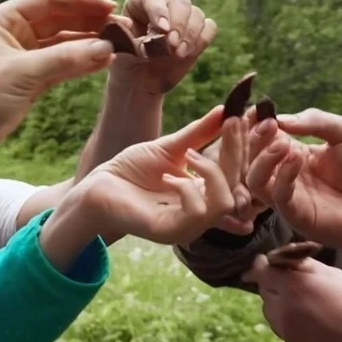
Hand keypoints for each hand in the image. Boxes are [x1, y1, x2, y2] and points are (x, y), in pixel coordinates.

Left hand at [0, 0, 116, 151]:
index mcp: (4, 20)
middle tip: (120, 27)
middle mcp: (14, 33)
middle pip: (59, 18)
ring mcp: (24, 56)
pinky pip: (62, 64)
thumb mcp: (24, 73)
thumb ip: (66, 59)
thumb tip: (105, 48)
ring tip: (117, 45)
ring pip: (63, 42)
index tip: (108, 6)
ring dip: (88, 43)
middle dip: (88, 22)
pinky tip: (103, 62)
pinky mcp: (31, 78)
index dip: (79, 0)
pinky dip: (81, 62)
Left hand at [41, 105, 246, 267]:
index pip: (238, 174)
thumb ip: (200, 134)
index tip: (240, 117)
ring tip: (189, 155)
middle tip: (228, 124)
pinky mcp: (169, 231)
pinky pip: (196, 213)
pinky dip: (186, 188)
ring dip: (212, 172)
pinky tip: (169, 176)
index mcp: (205, 194)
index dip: (242, 147)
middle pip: (238, 187)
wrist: (98, 186)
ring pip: (225, 203)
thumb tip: (226, 110)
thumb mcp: (171, 147)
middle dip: (235, 152)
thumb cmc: (131, 169)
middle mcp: (201, 213)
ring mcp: (187, 225)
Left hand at [109, 0, 216, 93]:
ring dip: (190, 34)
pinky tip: (188, 53)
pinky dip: (202, 40)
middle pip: (180, 1)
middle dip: (178, 24)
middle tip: (172, 45)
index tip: (162, 29)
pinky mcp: (197, 32)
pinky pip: (210, 27)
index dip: (159, 11)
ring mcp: (182, 17)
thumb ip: (137, 40)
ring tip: (178, 54)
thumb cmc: (127, 62)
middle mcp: (163, 5)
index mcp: (139, 3)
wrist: (139, 82)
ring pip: (196, 13)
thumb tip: (157, 34)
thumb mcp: (124, 52)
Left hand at [243, 255, 341, 341]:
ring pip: (267, 304)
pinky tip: (300, 312)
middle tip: (289, 278)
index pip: (262, 268)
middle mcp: (281, 304)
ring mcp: (282, 324)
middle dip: (271, 279)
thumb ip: (301, 264)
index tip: (270, 260)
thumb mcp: (330, 273)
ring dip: (275, 297)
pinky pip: (275, 319)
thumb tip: (282, 257)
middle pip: (263, 286)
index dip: (264, 263)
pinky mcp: (287, 338)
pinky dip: (281, 312)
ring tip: (298, 297)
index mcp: (293, 284)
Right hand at [246, 108, 341, 251]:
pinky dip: (283, 175)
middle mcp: (285, 176)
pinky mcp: (298, 217)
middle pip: (251, 159)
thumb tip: (280, 119)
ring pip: (255, 180)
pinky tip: (297, 158)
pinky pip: (278, 197)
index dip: (254, 126)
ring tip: (282, 143)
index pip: (262, 140)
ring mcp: (290, 198)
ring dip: (262, 158)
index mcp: (294, 155)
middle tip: (269, 125)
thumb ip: (315, 121)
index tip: (255, 110)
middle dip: (255, 139)